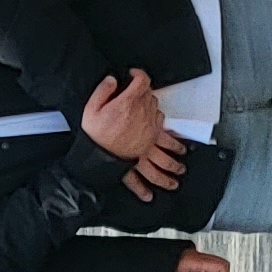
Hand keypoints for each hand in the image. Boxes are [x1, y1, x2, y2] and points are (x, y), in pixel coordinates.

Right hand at [79, 69, 166, 156]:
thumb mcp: (90, 110)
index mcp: (128, 102)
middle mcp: (142, 111)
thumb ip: (102, 90)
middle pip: (149, 91)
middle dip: (140, 89)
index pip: (143, 79)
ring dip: (147, 101)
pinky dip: (153, 114)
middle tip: (130, 93)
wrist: (106, 158)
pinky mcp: (154, 133)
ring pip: (155, 103)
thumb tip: (112, 80)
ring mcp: (150, 122)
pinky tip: (143, 118)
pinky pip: (159, 117)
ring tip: (135, 107)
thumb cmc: (98, 136)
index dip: (138, 73)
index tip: (133, 75)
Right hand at [81, 73, 189, 194]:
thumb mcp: (93, 106)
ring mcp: (145, 145)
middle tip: (170, 130)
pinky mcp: (138, 160)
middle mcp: (145, 125)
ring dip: (172, 163)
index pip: (143, 85)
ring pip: (163, 153)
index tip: (137, 77)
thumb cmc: (93, 132)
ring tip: (179, 171)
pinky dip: (144, 186)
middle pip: (158, 112)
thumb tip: (112, 80)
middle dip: (161, 114)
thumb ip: (104, 91)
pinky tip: (148, 194)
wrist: (92, 154)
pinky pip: (144, 173)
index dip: (140, 77)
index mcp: (132, 108)